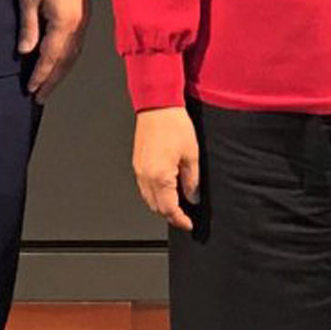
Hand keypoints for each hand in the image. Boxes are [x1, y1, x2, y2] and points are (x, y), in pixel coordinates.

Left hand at [15, 0, 88, 100]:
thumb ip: (28, 26)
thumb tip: (25, 52)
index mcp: (64, 23)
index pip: (51, 57)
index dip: (40, 75)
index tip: (30, 89)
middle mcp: (78, 27)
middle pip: (65, 62)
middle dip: (52, 81)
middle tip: (39, 97)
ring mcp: (84, 23)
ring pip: (73, 56)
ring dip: (60, 74)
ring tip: (48, 86)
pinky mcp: (84, 18)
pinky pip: (77, 47)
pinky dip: (67, 61)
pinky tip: (60, 65)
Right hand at [132, 105, 201, 229]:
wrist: (157, 105)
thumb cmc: (173, 124)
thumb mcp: (191, 155)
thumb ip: (192, 181)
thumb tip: (193, 197)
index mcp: (160, 176)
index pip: (169, 209)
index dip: (180, 220)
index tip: (188, 224)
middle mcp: (146, 176)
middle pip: (156, 208)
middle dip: (170, 215)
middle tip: (185, 217)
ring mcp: (139, 170)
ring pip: (148, 199)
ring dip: (161, 205)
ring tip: (177, 205)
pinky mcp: (137, 163)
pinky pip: (144, 187)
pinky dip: (154, 194)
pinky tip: (166, 190)